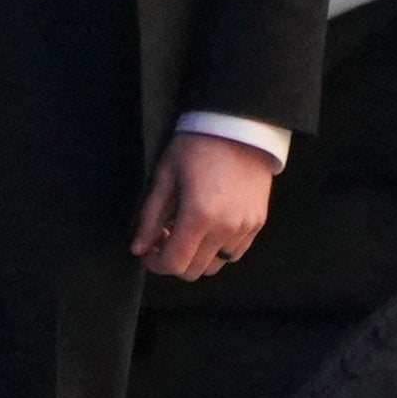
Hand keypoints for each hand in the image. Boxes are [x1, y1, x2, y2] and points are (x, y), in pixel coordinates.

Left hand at [131, 130, 277, 280]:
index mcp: (199, 216)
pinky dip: (217, 249)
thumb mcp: (165, 176)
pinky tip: (208, 227)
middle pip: (194, 271)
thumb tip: (139, 249)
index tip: (148, 250)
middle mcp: (226, 228)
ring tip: (188, 231)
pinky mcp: (258, 223)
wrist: (239, 126)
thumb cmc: (198, 146)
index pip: (174, 264)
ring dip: (197, 256)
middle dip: (174, 260)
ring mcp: (245, 228)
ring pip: (215, 265)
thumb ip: (150, 217)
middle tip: (164, 237)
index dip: (156, 263)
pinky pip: (234, 253)